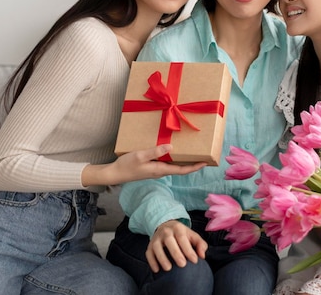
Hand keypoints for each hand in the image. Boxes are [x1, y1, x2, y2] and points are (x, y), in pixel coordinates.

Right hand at [81, 144, 205, 186]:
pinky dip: (174, 157)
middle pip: (181, 168)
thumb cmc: (126, 166)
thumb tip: (171, 147)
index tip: (205, 163)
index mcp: (160, 170)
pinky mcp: (151, 166)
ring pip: (174, 165)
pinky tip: (174, 150)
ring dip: (184, 160)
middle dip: (193, 163)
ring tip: (193, 152)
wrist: (114, 174)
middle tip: (203, 155)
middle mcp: (160, 170)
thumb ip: (155, 151)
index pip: (182, 170)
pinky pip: (166, 162)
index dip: (195, 167)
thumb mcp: (140, 156)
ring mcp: (156, 169)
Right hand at [146, 220, 207, 271]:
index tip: (195, 260)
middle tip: (182, 264)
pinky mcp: (149, 246)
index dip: (188, 249)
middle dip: (176, 253)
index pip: (182, 238)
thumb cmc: (182, 235)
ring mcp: (156, 238)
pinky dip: (151, 261)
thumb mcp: (193, 236)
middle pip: (169, 240)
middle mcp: (166, 232)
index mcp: (178, 228)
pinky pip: (148, 253)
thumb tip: (202, 256)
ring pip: (156, 246)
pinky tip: (157, 270)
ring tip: (168, 268)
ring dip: (162, 257)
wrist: (166, 227)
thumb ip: (200, 244)